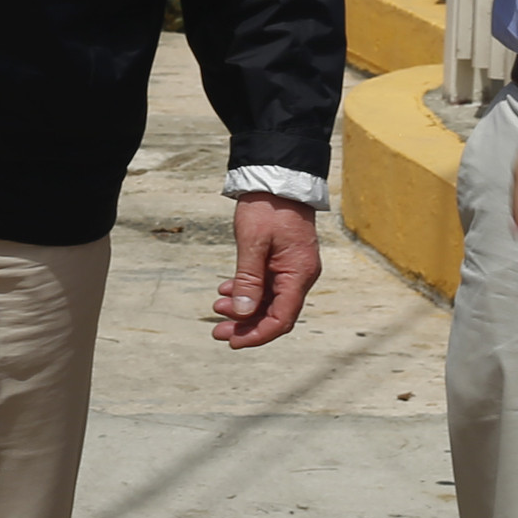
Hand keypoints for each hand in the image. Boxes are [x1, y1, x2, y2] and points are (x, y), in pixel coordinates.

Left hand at [210, 195, 319, 347]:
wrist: (277, 176)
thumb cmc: (267, 206)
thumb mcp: (252, 242)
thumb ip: (247, 279)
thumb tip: (242, 313)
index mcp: (299, 274)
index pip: (281, 319)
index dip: (258, 335)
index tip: (233, 341)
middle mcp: (300, 275)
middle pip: (275, 314)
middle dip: (245, 325)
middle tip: (217, 330)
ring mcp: (293, 268)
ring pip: (269, 301)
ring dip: (243, 308)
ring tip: (216, 306)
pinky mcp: (283, 261)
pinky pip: (267, 285)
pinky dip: (247, 290)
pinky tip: (226, 288)